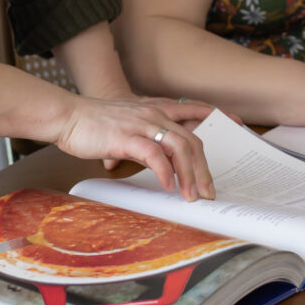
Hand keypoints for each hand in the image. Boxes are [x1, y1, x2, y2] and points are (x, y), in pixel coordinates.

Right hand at [54, 96, 216, 200]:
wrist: (67, 115)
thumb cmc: (92, 123)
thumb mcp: (123, 125)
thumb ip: (134, 140)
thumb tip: (132, 161)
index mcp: (154, 108)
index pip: (194, 109)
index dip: (216, 116)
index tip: (237, 123)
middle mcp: (153, 114)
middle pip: (191, 139)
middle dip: (204, 167)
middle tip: (209, 191)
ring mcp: (141, 124)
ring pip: (179, 147)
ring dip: (190, 174)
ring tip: (191, 195)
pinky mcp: (126, 137)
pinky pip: (154, 154)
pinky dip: (165, 172)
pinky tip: (167, 186)